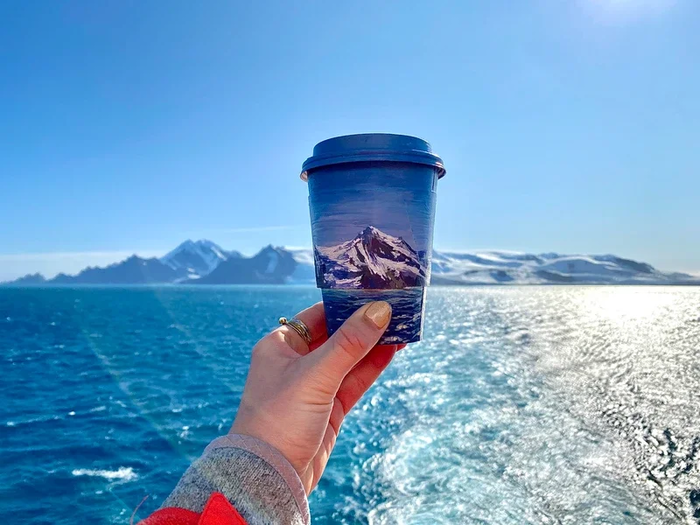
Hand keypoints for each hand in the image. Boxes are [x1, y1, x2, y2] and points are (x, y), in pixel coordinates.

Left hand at [230, 301, 402, 493]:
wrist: (270, 478)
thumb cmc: (280, 419)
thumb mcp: (315, 375)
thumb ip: (349, 342)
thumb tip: (379, 309)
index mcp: (280, 346)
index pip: (318, 315)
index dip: (346, 302)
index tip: (374, 291)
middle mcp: (296, 362)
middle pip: (336, 335)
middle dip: (364, 324)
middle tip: (395, 307)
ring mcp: (313, 386)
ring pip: (349, 359)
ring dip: (373, 345)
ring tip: (402, 326)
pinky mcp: (328, 409)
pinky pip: (353, 381)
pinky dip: (371, 367)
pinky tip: (392, 350)